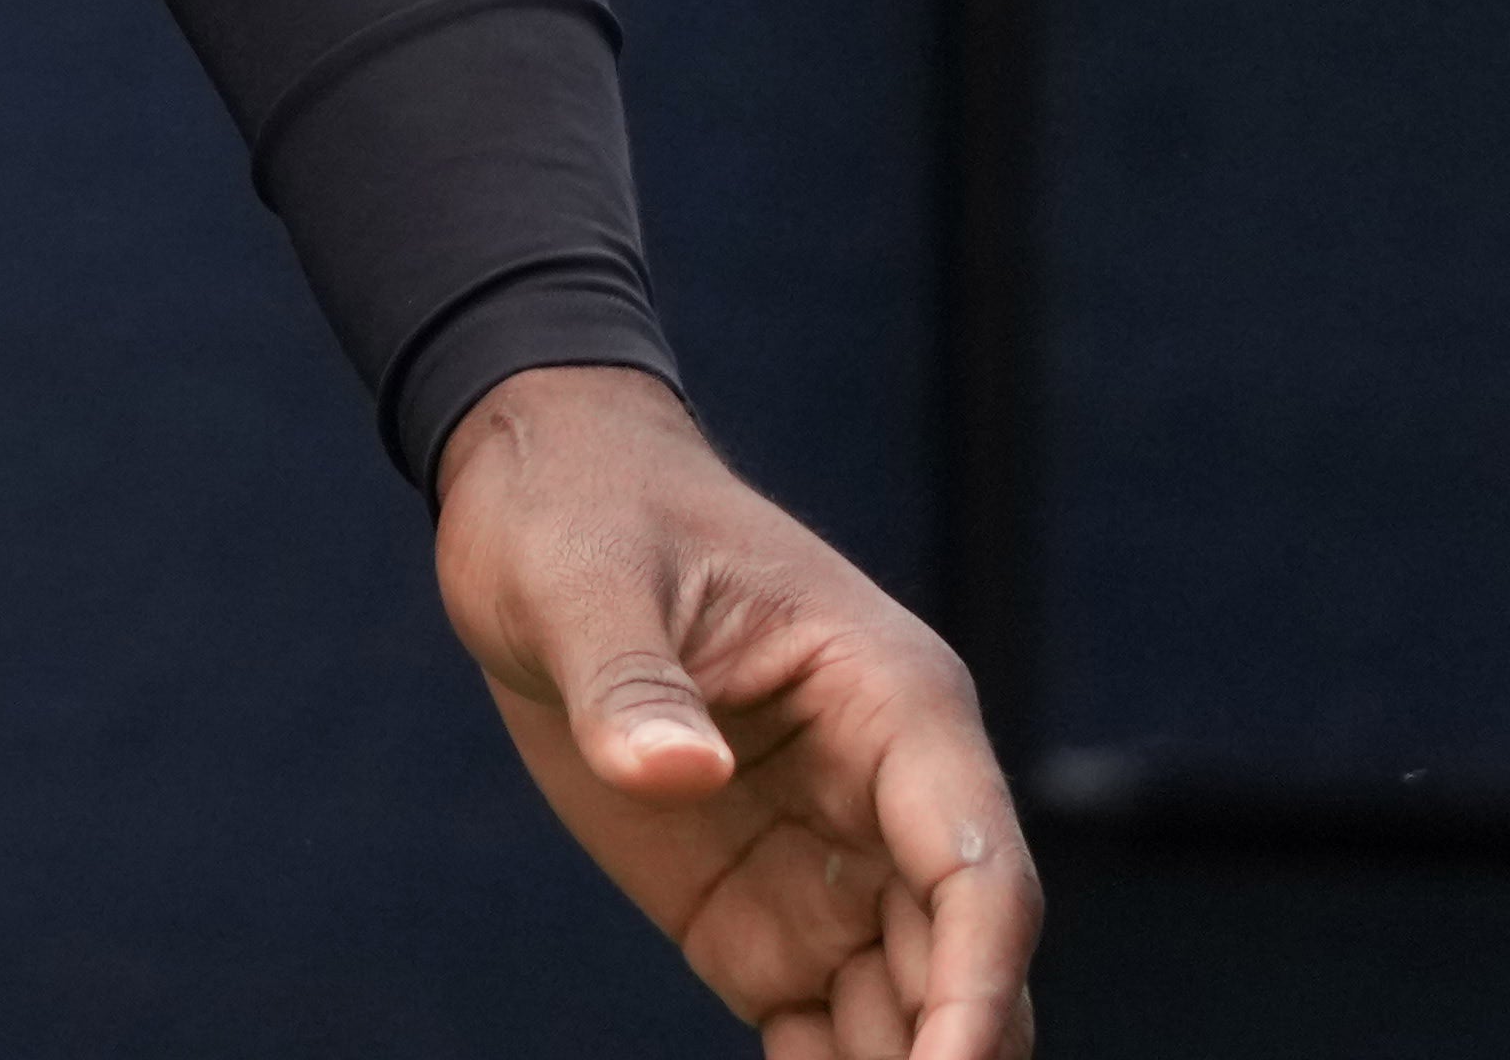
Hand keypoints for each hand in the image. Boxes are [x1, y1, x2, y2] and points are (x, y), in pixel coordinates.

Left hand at [432, 365, 1038, 1059]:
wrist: (532, 505)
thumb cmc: (583, 510)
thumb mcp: (584, 579)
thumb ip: (631, 679)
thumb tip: (674, 770)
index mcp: (894, 702)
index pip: (977, 866)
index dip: (976, 980)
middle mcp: (887, 798)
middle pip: (960, 961)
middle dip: (949, 1054)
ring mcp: (830, 868)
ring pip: (908, 1009)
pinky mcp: (761, 916)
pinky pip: (824, 1026)